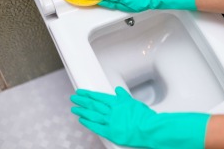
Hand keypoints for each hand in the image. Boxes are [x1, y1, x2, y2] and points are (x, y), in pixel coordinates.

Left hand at [71, 87, 209, 148]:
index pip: (99, 97)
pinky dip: (89, 124)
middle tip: (74, 98)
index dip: (89, 94)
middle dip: (82, 101)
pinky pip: (97, 127)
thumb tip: (117, 91)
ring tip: (74, 108)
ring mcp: (111, 122)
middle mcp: (112, 111)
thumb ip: (124, 97)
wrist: (149, 128)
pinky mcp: (111, 132)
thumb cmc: (144, 116)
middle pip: (94, 105)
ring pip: (93, 115)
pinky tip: (82, 120)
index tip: (82, 92)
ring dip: (83, 111)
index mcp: (118, 102)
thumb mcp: (134, 103)